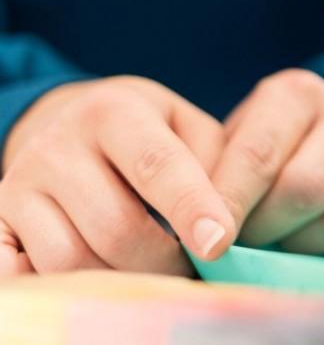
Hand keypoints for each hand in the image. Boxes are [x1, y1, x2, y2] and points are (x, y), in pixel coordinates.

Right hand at [0, 76, 234, 275]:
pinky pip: (18, 273)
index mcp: (116, 111)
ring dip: (123, 281)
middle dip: (164, 262)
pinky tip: (95, 288)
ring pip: (71, 260)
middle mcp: (59, 144)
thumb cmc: (153, 133)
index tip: (219, 244)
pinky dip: (56, 288)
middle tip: (192, 269)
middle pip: (115, 228)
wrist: (72, 123)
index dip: (190, 208)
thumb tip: (225, 224)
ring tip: (155, 274)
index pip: (157, 165)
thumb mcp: (190, 128)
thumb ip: (218, 166)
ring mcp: (20, 183)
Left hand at [212, 69, 323, 262]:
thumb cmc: (270, 154)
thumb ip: (216, 175)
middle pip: (305, 188)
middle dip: (267, 230)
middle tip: (247, 247)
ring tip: (285, 246)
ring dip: (306, 247)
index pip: (259, 153)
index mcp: (297, 93)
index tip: (206, 243)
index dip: (229, 203)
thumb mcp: (238, 144)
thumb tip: (194, 226)